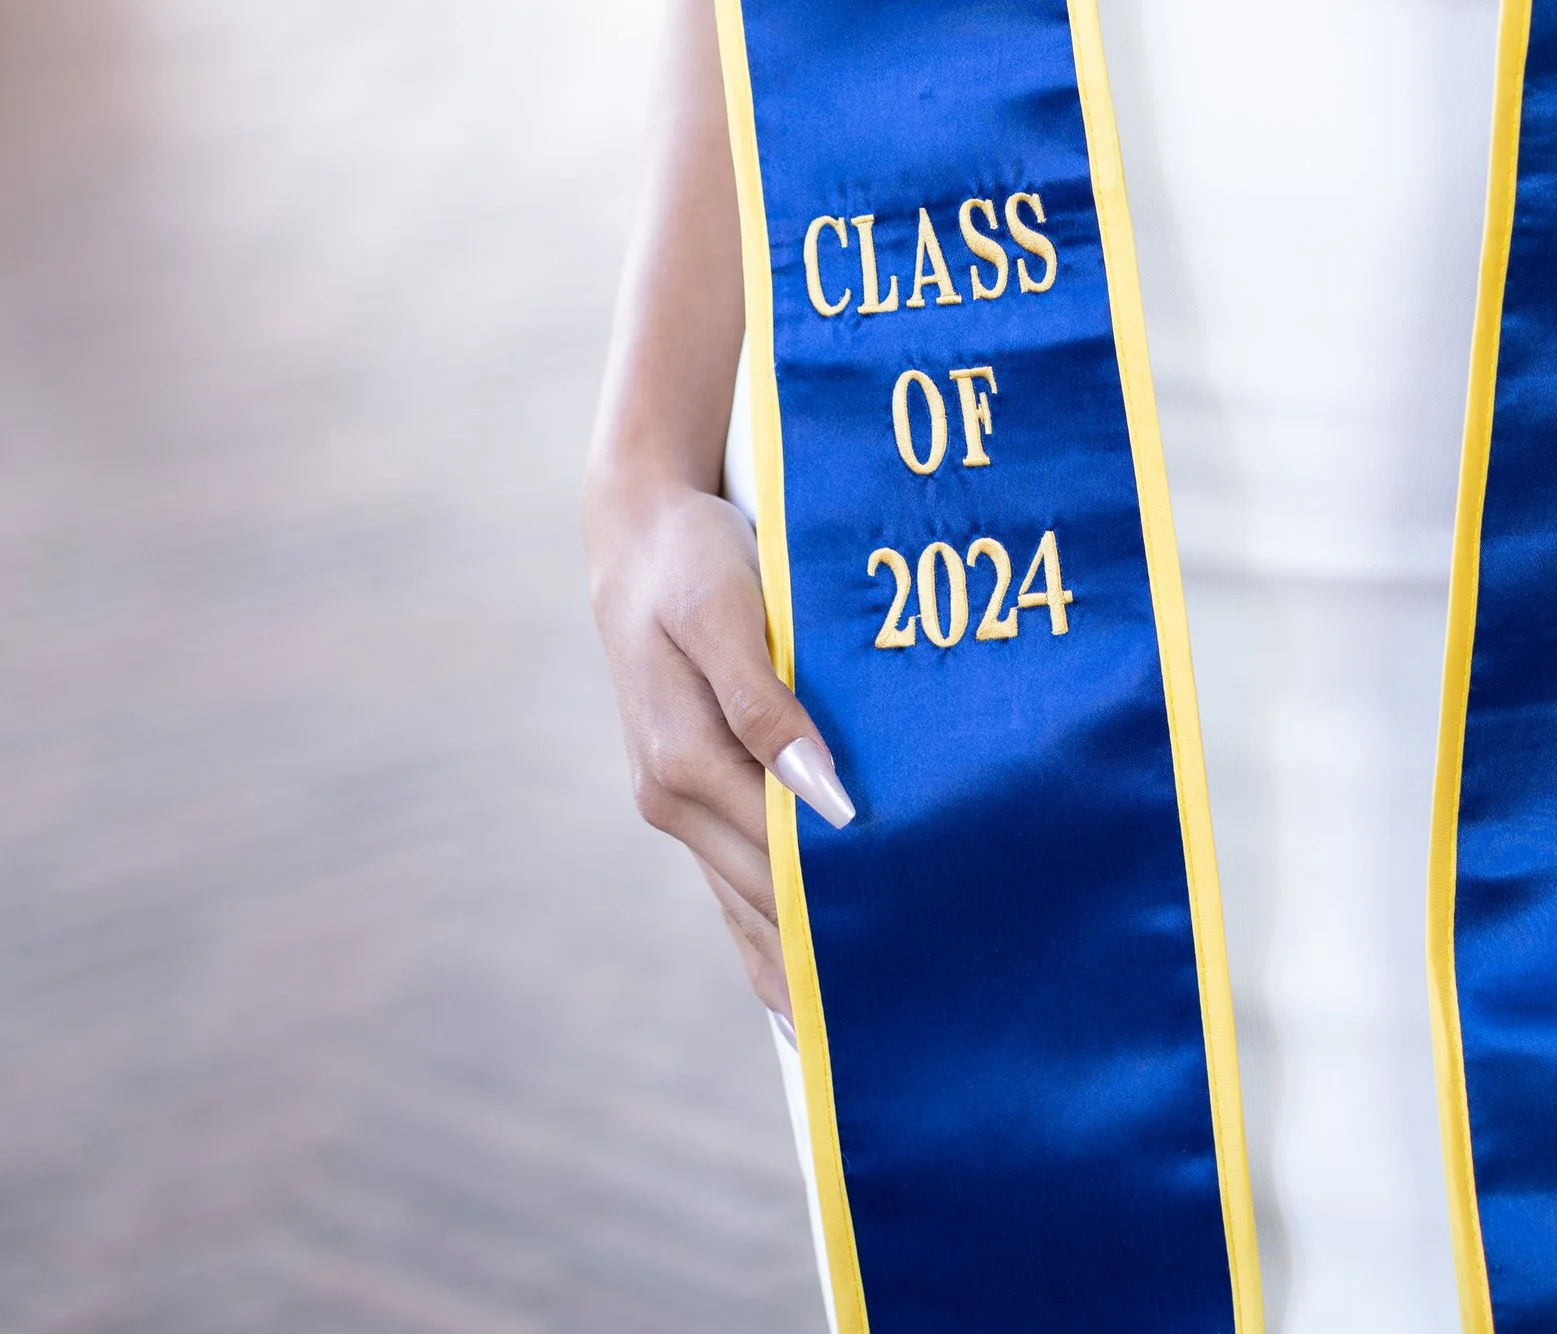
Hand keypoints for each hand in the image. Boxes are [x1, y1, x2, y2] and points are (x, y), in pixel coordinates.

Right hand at [586, 472, 852, 1016]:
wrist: (641, 535)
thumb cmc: (693, 561)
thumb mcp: (724, 612)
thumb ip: (764, 702)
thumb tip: (819, 793)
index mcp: (684, 763)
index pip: (778, 860)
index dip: (837, 907)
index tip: (905, 954)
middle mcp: (674, 799)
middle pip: (764, 900)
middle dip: (826, 957)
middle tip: (909, 1009)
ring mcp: (679, 804)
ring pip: (747, 908)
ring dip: (799, 965)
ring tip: (869, 1028)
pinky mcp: (692, 794)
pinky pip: (734, 887)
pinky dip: (769, 940)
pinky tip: (802, 992)